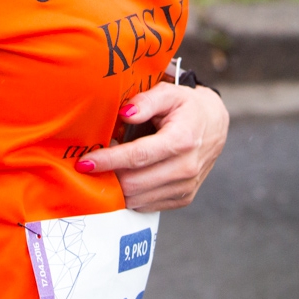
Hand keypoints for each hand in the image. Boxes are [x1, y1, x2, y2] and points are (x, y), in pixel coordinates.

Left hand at [77, 82, 228, 210]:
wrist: (214, 127)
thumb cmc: (187, 108)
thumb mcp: (169, 93)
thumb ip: (146, 100)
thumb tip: (125, 113)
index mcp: (182, 140)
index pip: (138, 156)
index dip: (108, 160)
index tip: (84, 162)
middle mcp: (186, 168)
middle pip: (134, 183)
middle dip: (107, 176)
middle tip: (88, 165)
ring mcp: (185, 187)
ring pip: (138, 198)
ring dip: (116, 188)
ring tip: (103, 171)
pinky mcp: (182, 199)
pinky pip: (146, 205)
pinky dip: (129, 195)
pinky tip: (121, 178)